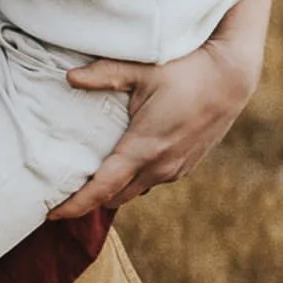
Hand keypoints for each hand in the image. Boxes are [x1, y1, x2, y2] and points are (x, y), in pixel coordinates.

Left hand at [49, 36, 259, 217]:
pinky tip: (121, 165)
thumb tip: (70, 76)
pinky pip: (151, 181)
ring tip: (87, 181)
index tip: (51, 213)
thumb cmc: (187, 71)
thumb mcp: (143, 70)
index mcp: (144, 148)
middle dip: (88, 200)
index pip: (102, 188)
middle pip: (114, 197)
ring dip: (112, 189)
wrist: (231, 78)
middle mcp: (160, 166)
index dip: (75, 204)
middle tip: (61, 193)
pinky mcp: (185, 166)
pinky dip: (133, 180)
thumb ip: (105, 75)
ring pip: (134, 191)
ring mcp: (175, 169)